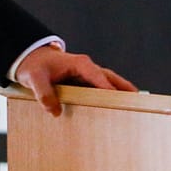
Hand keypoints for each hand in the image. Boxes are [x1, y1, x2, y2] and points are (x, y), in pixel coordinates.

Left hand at [13, 43, 136, 113]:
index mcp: (80, 64)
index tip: (121, 101)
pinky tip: (116, 110)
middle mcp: (88, 68)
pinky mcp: (84, 82)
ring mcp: (88, 75)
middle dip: (126, 90)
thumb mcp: (34, 79)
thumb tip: (55, 111)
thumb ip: (43, 94)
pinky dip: (110, 97)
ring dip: (122, 94)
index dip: (110, 89)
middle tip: (141, 103)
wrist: (30, 59)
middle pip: (112, 80)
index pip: (99, 78)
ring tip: (136, 108)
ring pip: (109, 84)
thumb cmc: (34, 66)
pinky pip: (101, 90)